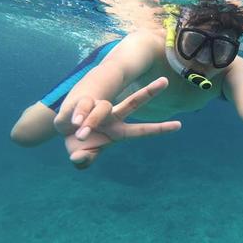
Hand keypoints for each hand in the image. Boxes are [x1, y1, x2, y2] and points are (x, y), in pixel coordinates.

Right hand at [57, 77, 180, 168]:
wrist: (63, 131)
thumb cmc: (78, 147)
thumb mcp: (81, 158)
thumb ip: (83, 161)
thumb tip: (80, 158)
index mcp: (119, 132)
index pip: (142, 130)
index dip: (159, 129)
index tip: (179, 126)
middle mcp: (113, 117)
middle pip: (134, 102)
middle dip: (150, 92)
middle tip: (165, 81)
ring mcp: (101, 109)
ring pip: (103, 106)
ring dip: (91, 120)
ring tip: (80, 133)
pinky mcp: (85, 104)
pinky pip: (83, 107)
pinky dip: (76, 116)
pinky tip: (71, 123)